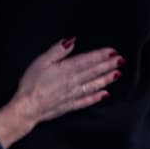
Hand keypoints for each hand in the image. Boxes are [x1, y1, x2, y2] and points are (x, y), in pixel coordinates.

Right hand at [0, 40, 122, 146]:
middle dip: (109, 65)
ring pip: (94, 85)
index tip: (113, 51)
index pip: (88, 60)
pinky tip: (105, 94)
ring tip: (117, 74)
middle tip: (121, 61)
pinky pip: (87, 100)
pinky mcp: (70, 105)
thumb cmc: (31, 83)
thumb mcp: (41, 61)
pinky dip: (97, 97)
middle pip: (94, 72)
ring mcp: (74, 94)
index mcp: (67, 69)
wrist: (27, 107)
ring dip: (106, 79)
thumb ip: (57, 51)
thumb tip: (71, 41)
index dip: (101, 55)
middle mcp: (74, 82)